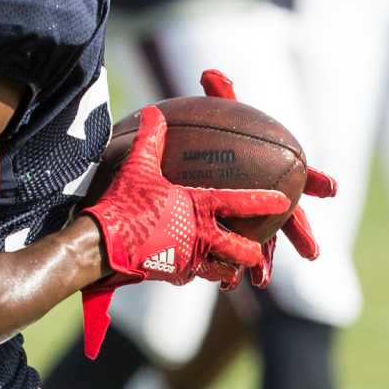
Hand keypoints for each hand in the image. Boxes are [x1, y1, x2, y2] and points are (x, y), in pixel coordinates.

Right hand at [79, 104, 294, 355]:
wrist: (104, 242)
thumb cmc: (125, 203)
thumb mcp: (139, 166)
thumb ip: (151, 138)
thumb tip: (153, 112)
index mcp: (199, 206)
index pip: (241, 202)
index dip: (264, 201)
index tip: (283, 202)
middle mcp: (201, 235)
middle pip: (239, 249)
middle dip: (253, 253)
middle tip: (259, 251)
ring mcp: (188, 258)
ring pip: (220, 270)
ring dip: (226, 269)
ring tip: (231, 270)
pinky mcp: (172, 274)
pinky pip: (190, 277)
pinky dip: (193, 274)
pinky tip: (190, 272)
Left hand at [199, 69, 337, 287]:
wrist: (202, 166)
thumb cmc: (224, 139)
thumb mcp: (222, 117)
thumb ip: (222, 97)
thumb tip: (211, 72)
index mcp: (280, 172)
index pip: (306, 176)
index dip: (319, 182)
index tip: (331, 188)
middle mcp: (276, 200)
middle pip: (293, 219)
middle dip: (303, 236)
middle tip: (313, 252)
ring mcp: (258, 220)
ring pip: (268, 245)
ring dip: (267, 262)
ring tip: (262, 279)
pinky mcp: (238, 234)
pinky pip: (239, 255)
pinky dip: (235, 270)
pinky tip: (226, 284)